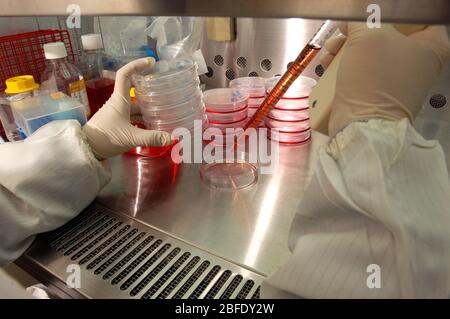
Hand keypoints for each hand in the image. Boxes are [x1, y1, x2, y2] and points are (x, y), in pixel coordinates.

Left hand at [83, 58, 171, 159]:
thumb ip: (153, 138)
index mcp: (119, 100)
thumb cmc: (106, 137)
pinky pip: (132, 116)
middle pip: (134, 90)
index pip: (125, 74)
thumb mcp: (131, 138)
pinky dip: (142, 119)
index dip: (137, 65)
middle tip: (164, 90)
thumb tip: (173, 138)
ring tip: (163, 110)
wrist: (87, 149)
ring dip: (147, 107)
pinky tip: (152, 126)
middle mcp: (118, 103)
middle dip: (149, 89)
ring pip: (135, 105)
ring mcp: (116, 113)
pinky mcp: (116, 123)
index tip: (151, 63)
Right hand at [319, 23, 449, 135]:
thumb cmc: (373, 79)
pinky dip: (345, 66)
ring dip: (344, 48)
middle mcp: (418, 63)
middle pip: (386, 33)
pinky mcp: (377, 94)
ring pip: (369, 53)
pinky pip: (361, 71)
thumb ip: (362, 19)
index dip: (388, 14)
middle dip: (357, 31)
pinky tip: (328, 64)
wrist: (361, 125)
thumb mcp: (368, 36)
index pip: (415, 17)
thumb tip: (354, 18)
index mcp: (432, 46)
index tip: (366, 17)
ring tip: (329, 51)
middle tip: (341, 31)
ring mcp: (397, 80)